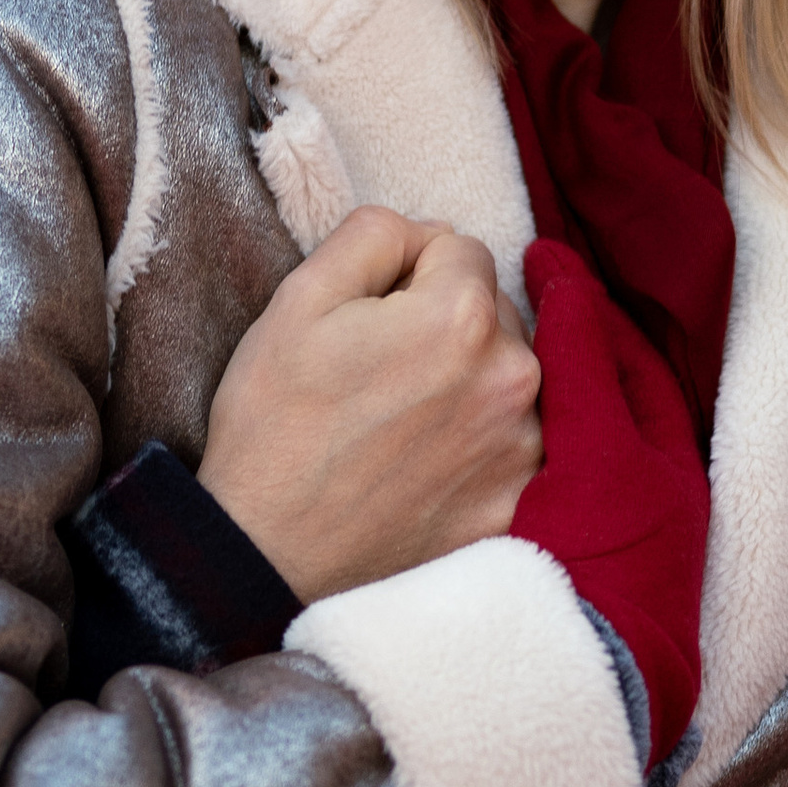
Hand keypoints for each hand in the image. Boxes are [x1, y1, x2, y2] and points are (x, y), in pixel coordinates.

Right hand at [198, 208, 542, 603]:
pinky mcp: (516, 504)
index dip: (405, 272)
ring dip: (465, 383)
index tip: (364, 319)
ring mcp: (521, 449)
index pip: (459, 248)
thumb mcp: (299, 297)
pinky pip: (510, 443)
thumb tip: (426, 234)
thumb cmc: (274, 424)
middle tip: (375, 374)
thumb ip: (375, 234)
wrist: (266, 553)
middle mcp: (512, 379)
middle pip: (492, 312)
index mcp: (461, 316)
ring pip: (504, 377)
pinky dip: (476, 444)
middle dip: (444, 324)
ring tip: (395, 423)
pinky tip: (422, 464)